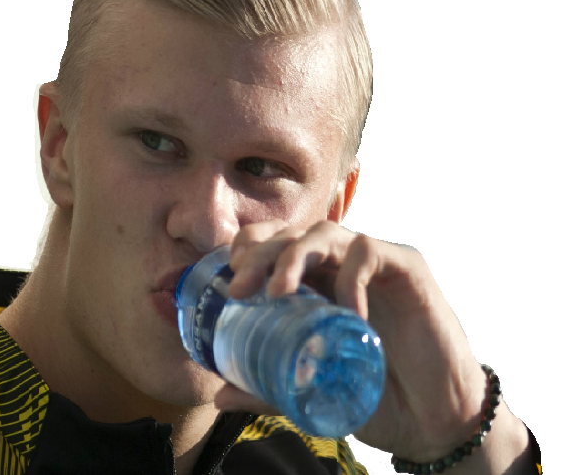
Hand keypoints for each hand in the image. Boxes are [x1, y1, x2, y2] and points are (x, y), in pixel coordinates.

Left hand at [214, 219, 489, 460]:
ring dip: (295, 256)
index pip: (272, 244)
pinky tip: (346, 312)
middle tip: (238, 289)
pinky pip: (371, 254)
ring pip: (326, 233)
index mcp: (314, 281)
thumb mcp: (311, 389)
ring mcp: (374, 262)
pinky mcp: (408, 268)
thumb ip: (269, 389)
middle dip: (259, 255)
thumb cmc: (374, 395)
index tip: (227, 284)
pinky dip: (351, 278)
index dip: (247, 251)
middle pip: (291, 236)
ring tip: (277, 292)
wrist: (435, 420)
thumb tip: (219, 395)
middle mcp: (339, 264)